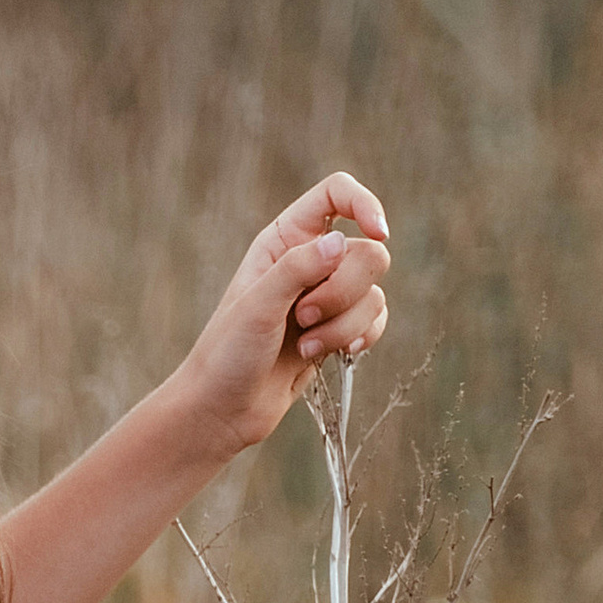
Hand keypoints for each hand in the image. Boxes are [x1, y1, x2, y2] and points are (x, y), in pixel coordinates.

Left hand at [178, 170, 390, 463]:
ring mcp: (326, 296)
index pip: (337, 194)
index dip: (365, 204)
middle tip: (303, 316)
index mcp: (284, 240)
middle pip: (367, 251)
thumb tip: (342, 242)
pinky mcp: (338, 328)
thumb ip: (297, 268)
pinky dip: (361, 337)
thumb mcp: (257, 305)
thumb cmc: (228, 353)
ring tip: (305, 346)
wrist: (224, 408)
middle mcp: (309, 261)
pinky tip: (335, 354)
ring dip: (344, 323)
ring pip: (373, 291)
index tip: (379, 232)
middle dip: (344, 290)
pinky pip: (376, 319)